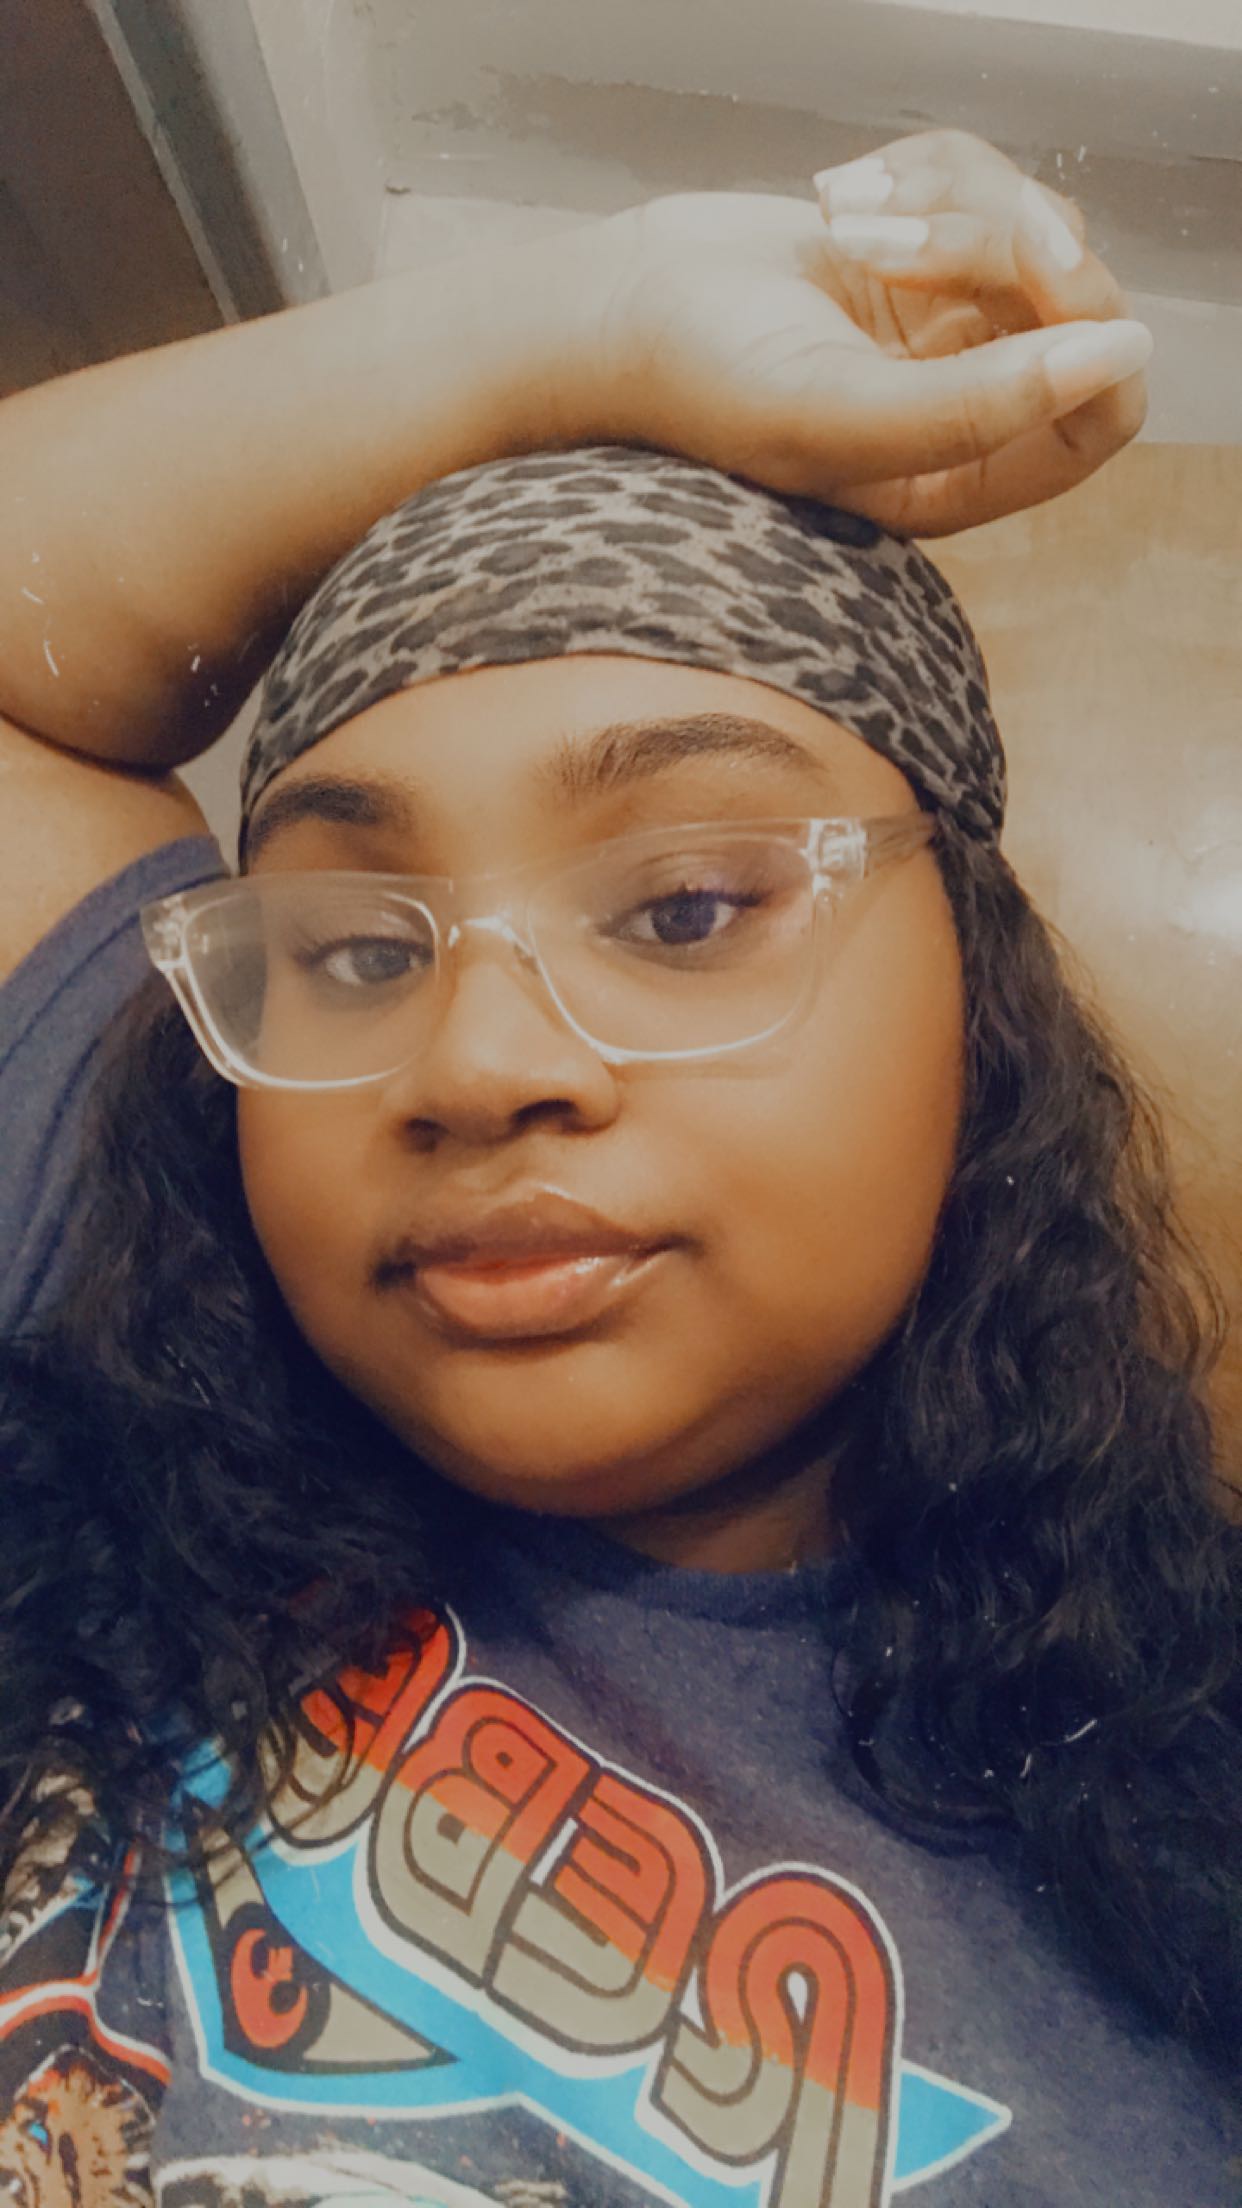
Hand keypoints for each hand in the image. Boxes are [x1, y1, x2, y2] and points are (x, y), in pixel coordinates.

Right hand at [578, 129, 1149, 535]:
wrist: (612, 308)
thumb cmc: (702, 384)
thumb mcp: (833, 413)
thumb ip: (974, 408)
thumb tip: (1119, 356)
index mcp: (958, 481)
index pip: (1099, 414)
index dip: (1089, 328)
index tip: (1032, 261)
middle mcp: (966, 409)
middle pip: (1073, 302)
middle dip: (992, 242)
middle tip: (891, 237)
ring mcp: (947, 327)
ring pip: (1031, 225)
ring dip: (944, 197)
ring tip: (849, 221)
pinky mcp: (921, 253)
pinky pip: (981, 181)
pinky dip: (919, 168)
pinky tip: (840, 200)